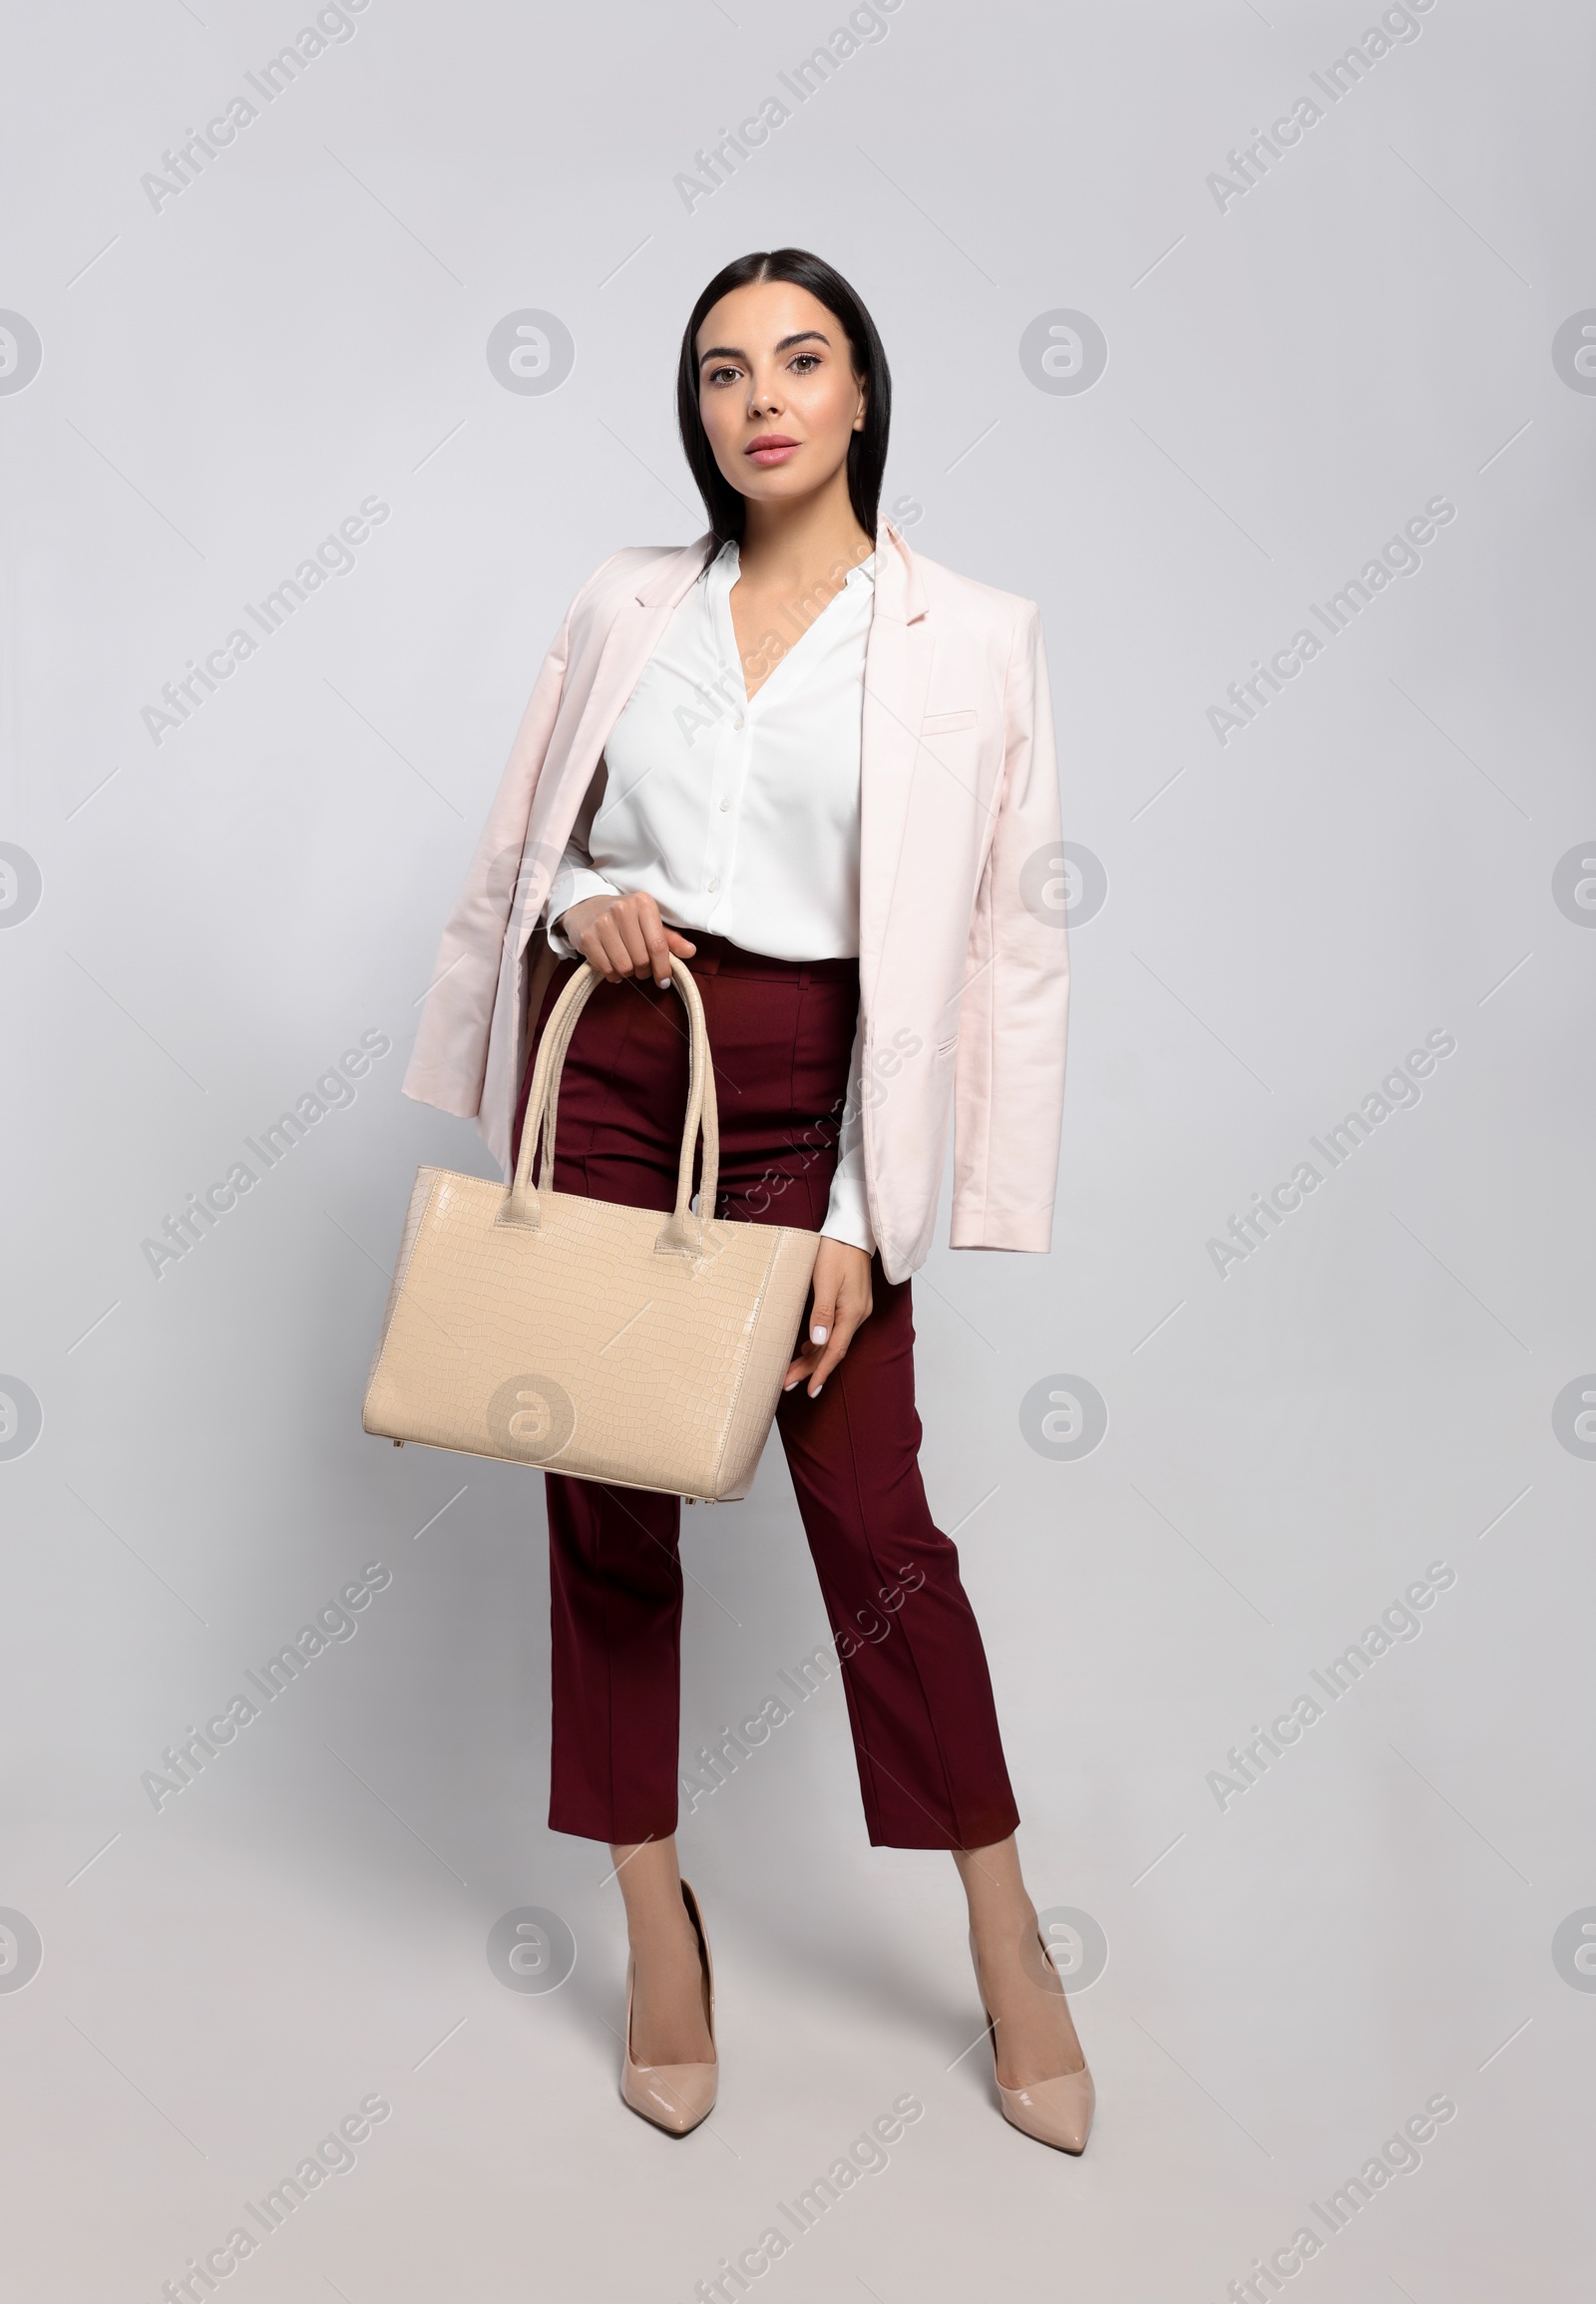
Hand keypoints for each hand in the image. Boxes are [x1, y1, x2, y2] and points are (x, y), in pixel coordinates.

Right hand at [555, 890, 696, 988]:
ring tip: (626, 965)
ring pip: (624, 966)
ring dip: (628, 974)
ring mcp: (602, 923)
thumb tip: (690, 952)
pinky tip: (612, 965)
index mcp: (643, 903)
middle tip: (641, 968)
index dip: (663, 968)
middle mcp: (622, 910)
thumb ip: (670, 938)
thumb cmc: (623, 918)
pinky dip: (612, 974)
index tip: (664, 980)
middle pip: (641, 959)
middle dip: (644, 971)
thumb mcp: (648, 922)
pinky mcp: (587, 937)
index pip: (658, 945)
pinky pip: (606, 969)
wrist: (585, 908)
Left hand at [783, 1238, 873, 1398]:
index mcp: (852, 1313)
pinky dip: (820, 1342)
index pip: (835, 1351)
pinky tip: (807, 1346)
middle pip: (831, 1350)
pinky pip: (836, 1330)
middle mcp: (857, 1315)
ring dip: (813, 1357)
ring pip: (832, 1341)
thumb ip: (822, 1313)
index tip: (809, 1391)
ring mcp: (855, 1309)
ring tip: (792, 1372)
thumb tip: (818, 1342)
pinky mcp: (851, 1302)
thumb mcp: (826, 1281)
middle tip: (787, 1384)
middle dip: (810, 1368)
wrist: (851, 1230)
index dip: (821, 1372)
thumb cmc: (836, 1251)